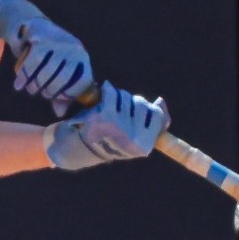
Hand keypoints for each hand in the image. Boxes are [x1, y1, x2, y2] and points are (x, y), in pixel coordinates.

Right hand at [0, 0, 89, 108]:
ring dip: (36, 85)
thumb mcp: (59, 71)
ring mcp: (58, 42)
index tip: (57, 99)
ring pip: (47, 71)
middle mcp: (74, 48)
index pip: (83, 81)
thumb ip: (61, 92)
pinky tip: (19, 84)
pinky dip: (24, 77)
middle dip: (50, 91)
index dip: (70, 94)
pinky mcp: (41, 38)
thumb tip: (60, 114)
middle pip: (64, 78)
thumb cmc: (49, 54)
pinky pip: (32, 63)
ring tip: (30, 90)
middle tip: (40, 94)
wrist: (31, 25)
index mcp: (82, 57)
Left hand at [45, 82, 168, 170]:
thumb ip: (151, 124)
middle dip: (131, 102)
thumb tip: (161, 102)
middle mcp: (133, 137)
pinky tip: (103, 93)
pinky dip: (108, 90)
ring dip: (118, 97)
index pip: (158, 117)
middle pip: (141, 104)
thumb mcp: (133, 139)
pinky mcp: (104, 116)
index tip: (146, 106)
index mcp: (143, 145)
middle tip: (121, 108)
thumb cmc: (107, 142)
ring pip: (126, 97)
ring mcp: (119, 126)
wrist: (77, 149)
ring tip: (109, 106)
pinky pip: (112, 93)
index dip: (154, 108)